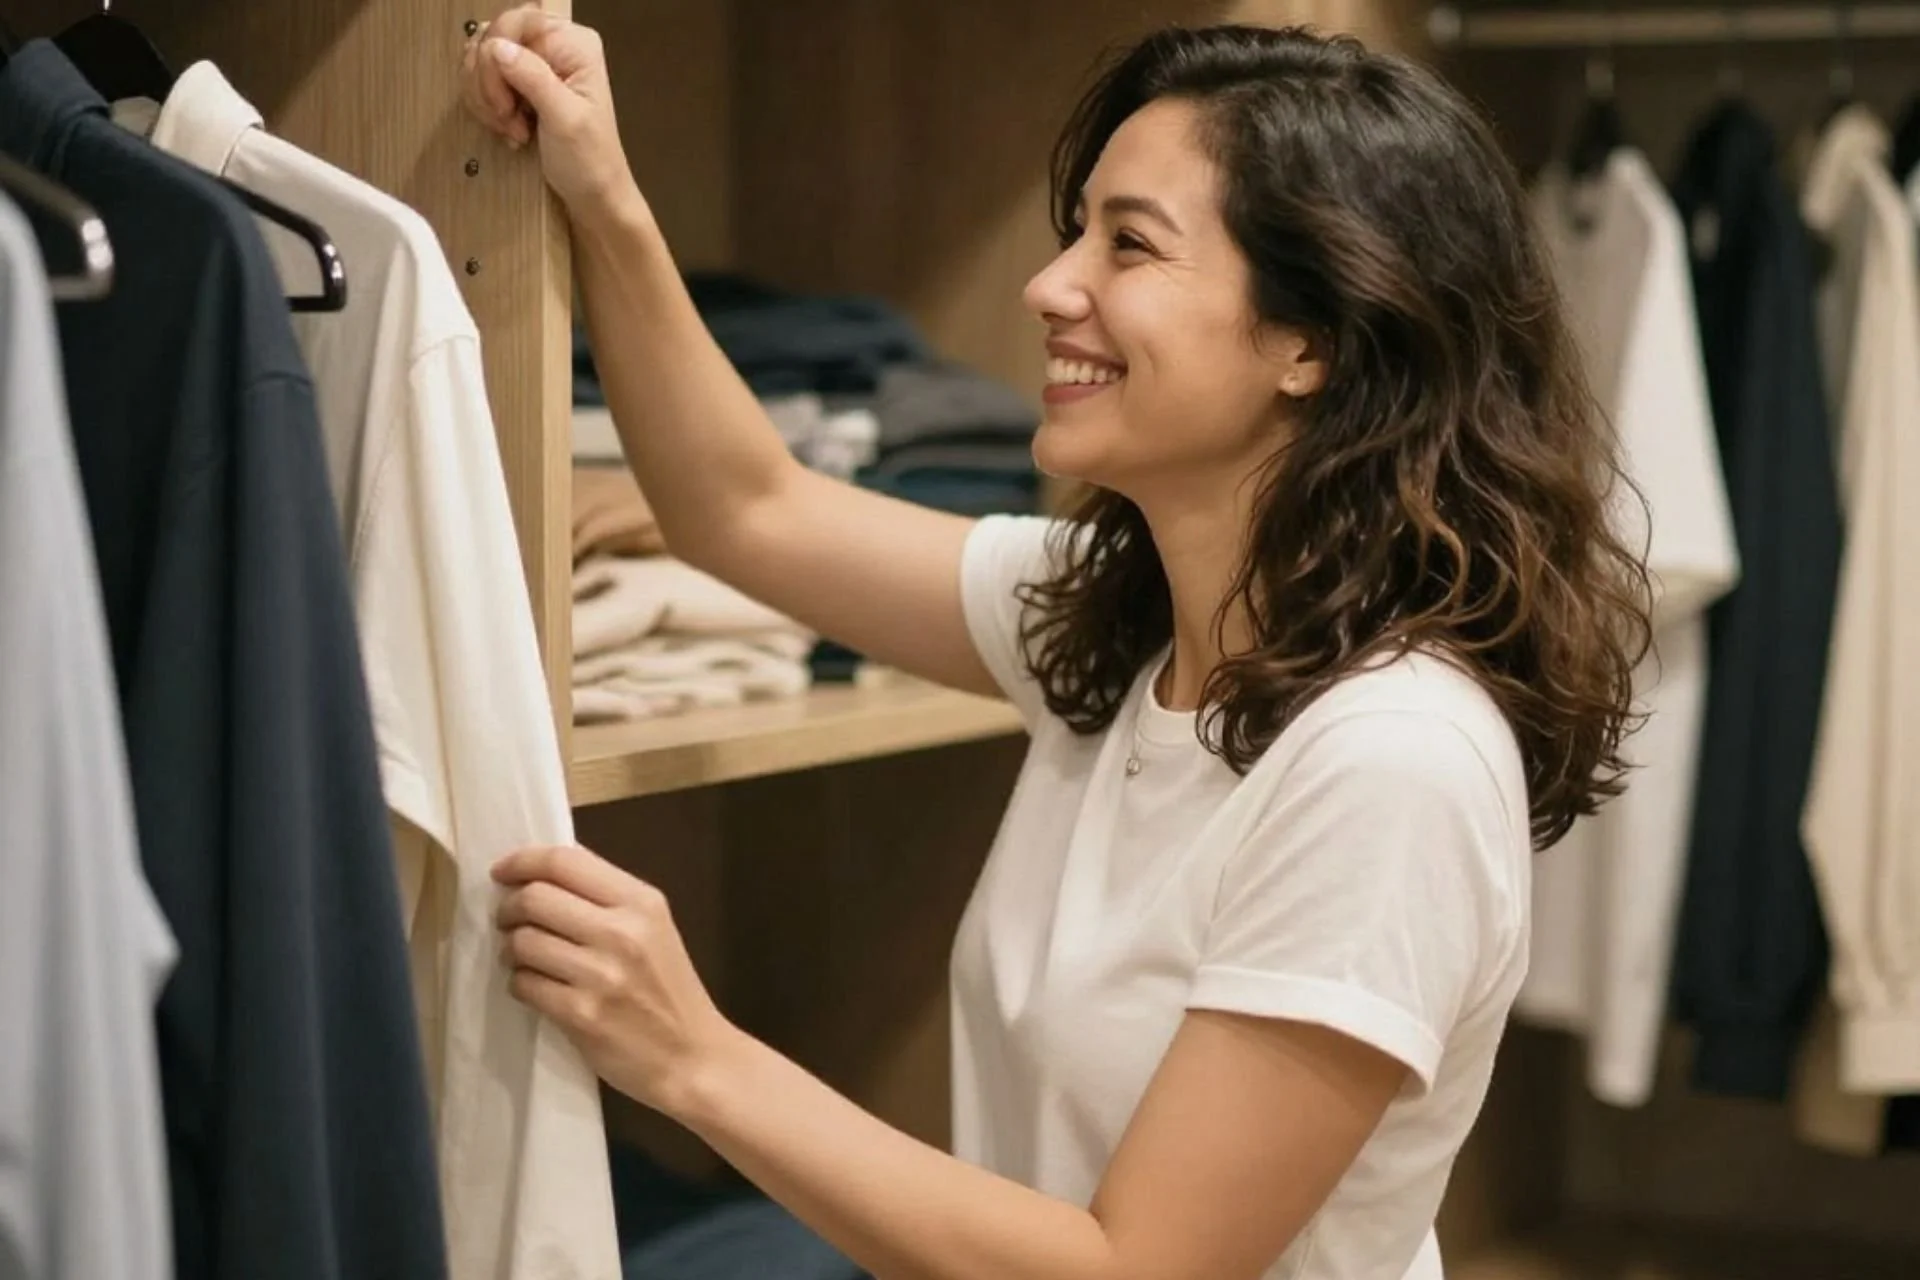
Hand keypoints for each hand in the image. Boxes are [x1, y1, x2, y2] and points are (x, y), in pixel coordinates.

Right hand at [460, 5, 640, 214]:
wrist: (592, 196)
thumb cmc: (589, 160)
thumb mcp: (565, 118)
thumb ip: (532, 78)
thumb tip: (495, 46)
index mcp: (573, 43)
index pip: (515, 22)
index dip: (496, 59)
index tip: (505, 102)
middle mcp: (554, 44)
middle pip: (492, 38)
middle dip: (490, 84)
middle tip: (510, 119)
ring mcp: (534, 63)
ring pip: (480, 59)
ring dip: (486, 99)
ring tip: (514, 129)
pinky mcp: (519, 83)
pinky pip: (481, 79)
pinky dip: (486, 106)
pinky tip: (508, 128)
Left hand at [493, 844, 735, 1114]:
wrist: (693, 1057)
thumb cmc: (670, 990)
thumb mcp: (654, 929)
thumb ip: (607, 900)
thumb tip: (542, 879)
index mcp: (641, 902)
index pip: (564, 862)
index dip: (522, 861)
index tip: (502, 872)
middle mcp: (621, 931)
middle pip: (534, 898)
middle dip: (508, 908)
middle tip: (507, 920)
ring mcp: (600, 975)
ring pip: (522, 942)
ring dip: (510, 949)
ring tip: (522, 957)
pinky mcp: (581, 1014)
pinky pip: (523, 984)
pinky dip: (519, 982)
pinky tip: (534, 986)